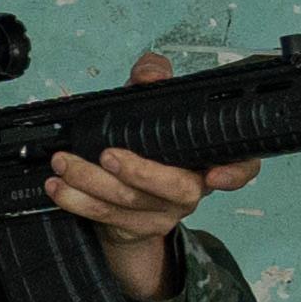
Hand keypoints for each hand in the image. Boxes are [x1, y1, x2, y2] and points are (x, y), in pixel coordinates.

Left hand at [41, 50, 260, 301]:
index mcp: (204, 157)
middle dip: (140, 172)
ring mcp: (165, 213)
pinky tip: (59, 186)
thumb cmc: (143, 142)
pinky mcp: (136, 228)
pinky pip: (107, 218)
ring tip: (64, 162)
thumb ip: (152, 80)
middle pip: (177, 189)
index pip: (242, 167)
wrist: (123, 193)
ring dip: (91, 182)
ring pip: (132, 203)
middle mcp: (191, 189)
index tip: (215, 175)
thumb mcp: (147, 105)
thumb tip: (151, 74)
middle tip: (107, 155)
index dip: (236, 173)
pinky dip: (78, 201)